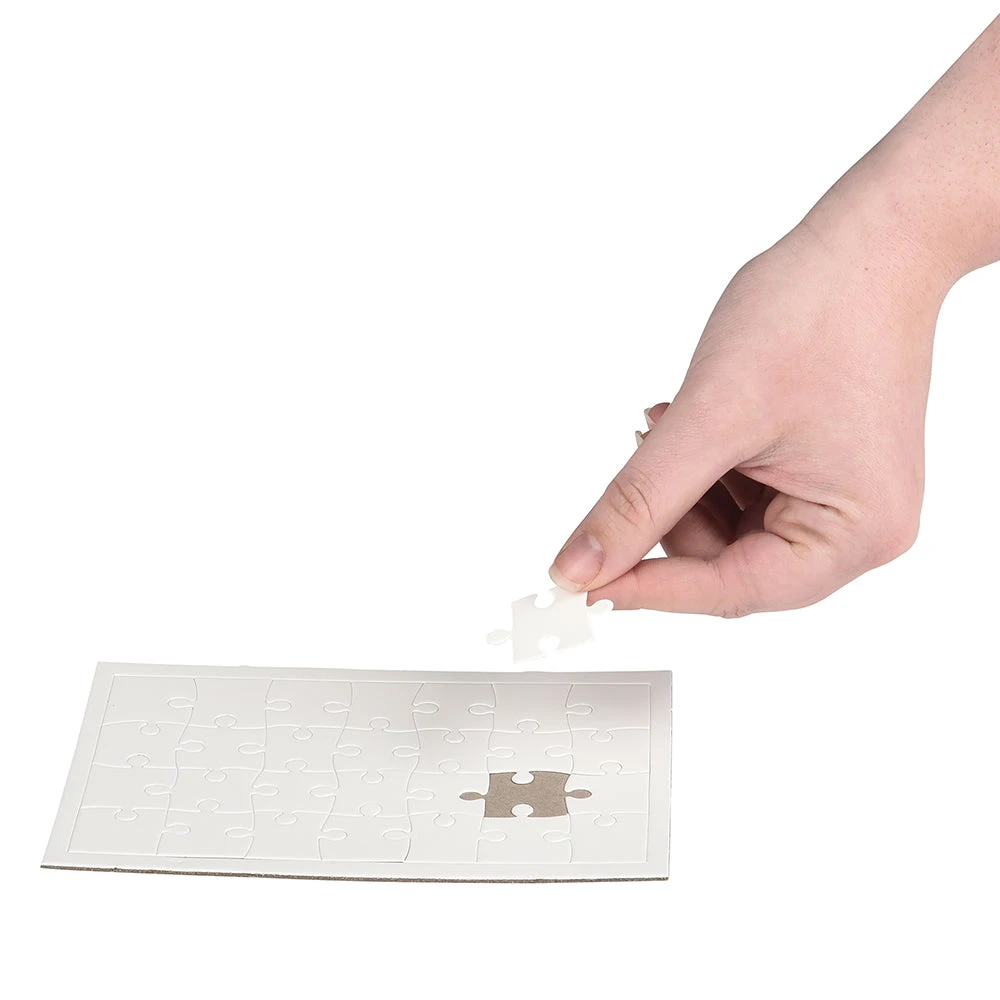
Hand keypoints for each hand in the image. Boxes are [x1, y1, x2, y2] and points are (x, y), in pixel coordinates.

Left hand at [548, 221, 948, 615]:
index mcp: (854, 531)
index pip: (730, 591)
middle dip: (671, 515)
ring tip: (671, 423)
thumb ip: (639, 501)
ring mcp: (842, 501)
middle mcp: (858, 529)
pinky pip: (746, 498)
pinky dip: (707, 470)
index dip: (648, 588)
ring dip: (684, 488)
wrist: (871, 242)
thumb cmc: (819, 311)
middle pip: (729, 565)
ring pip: (728, 532)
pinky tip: (692, 425)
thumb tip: (582, 565)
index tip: (583, 581)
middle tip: (641, 460)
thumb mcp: (710, 417)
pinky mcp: (823, 474)